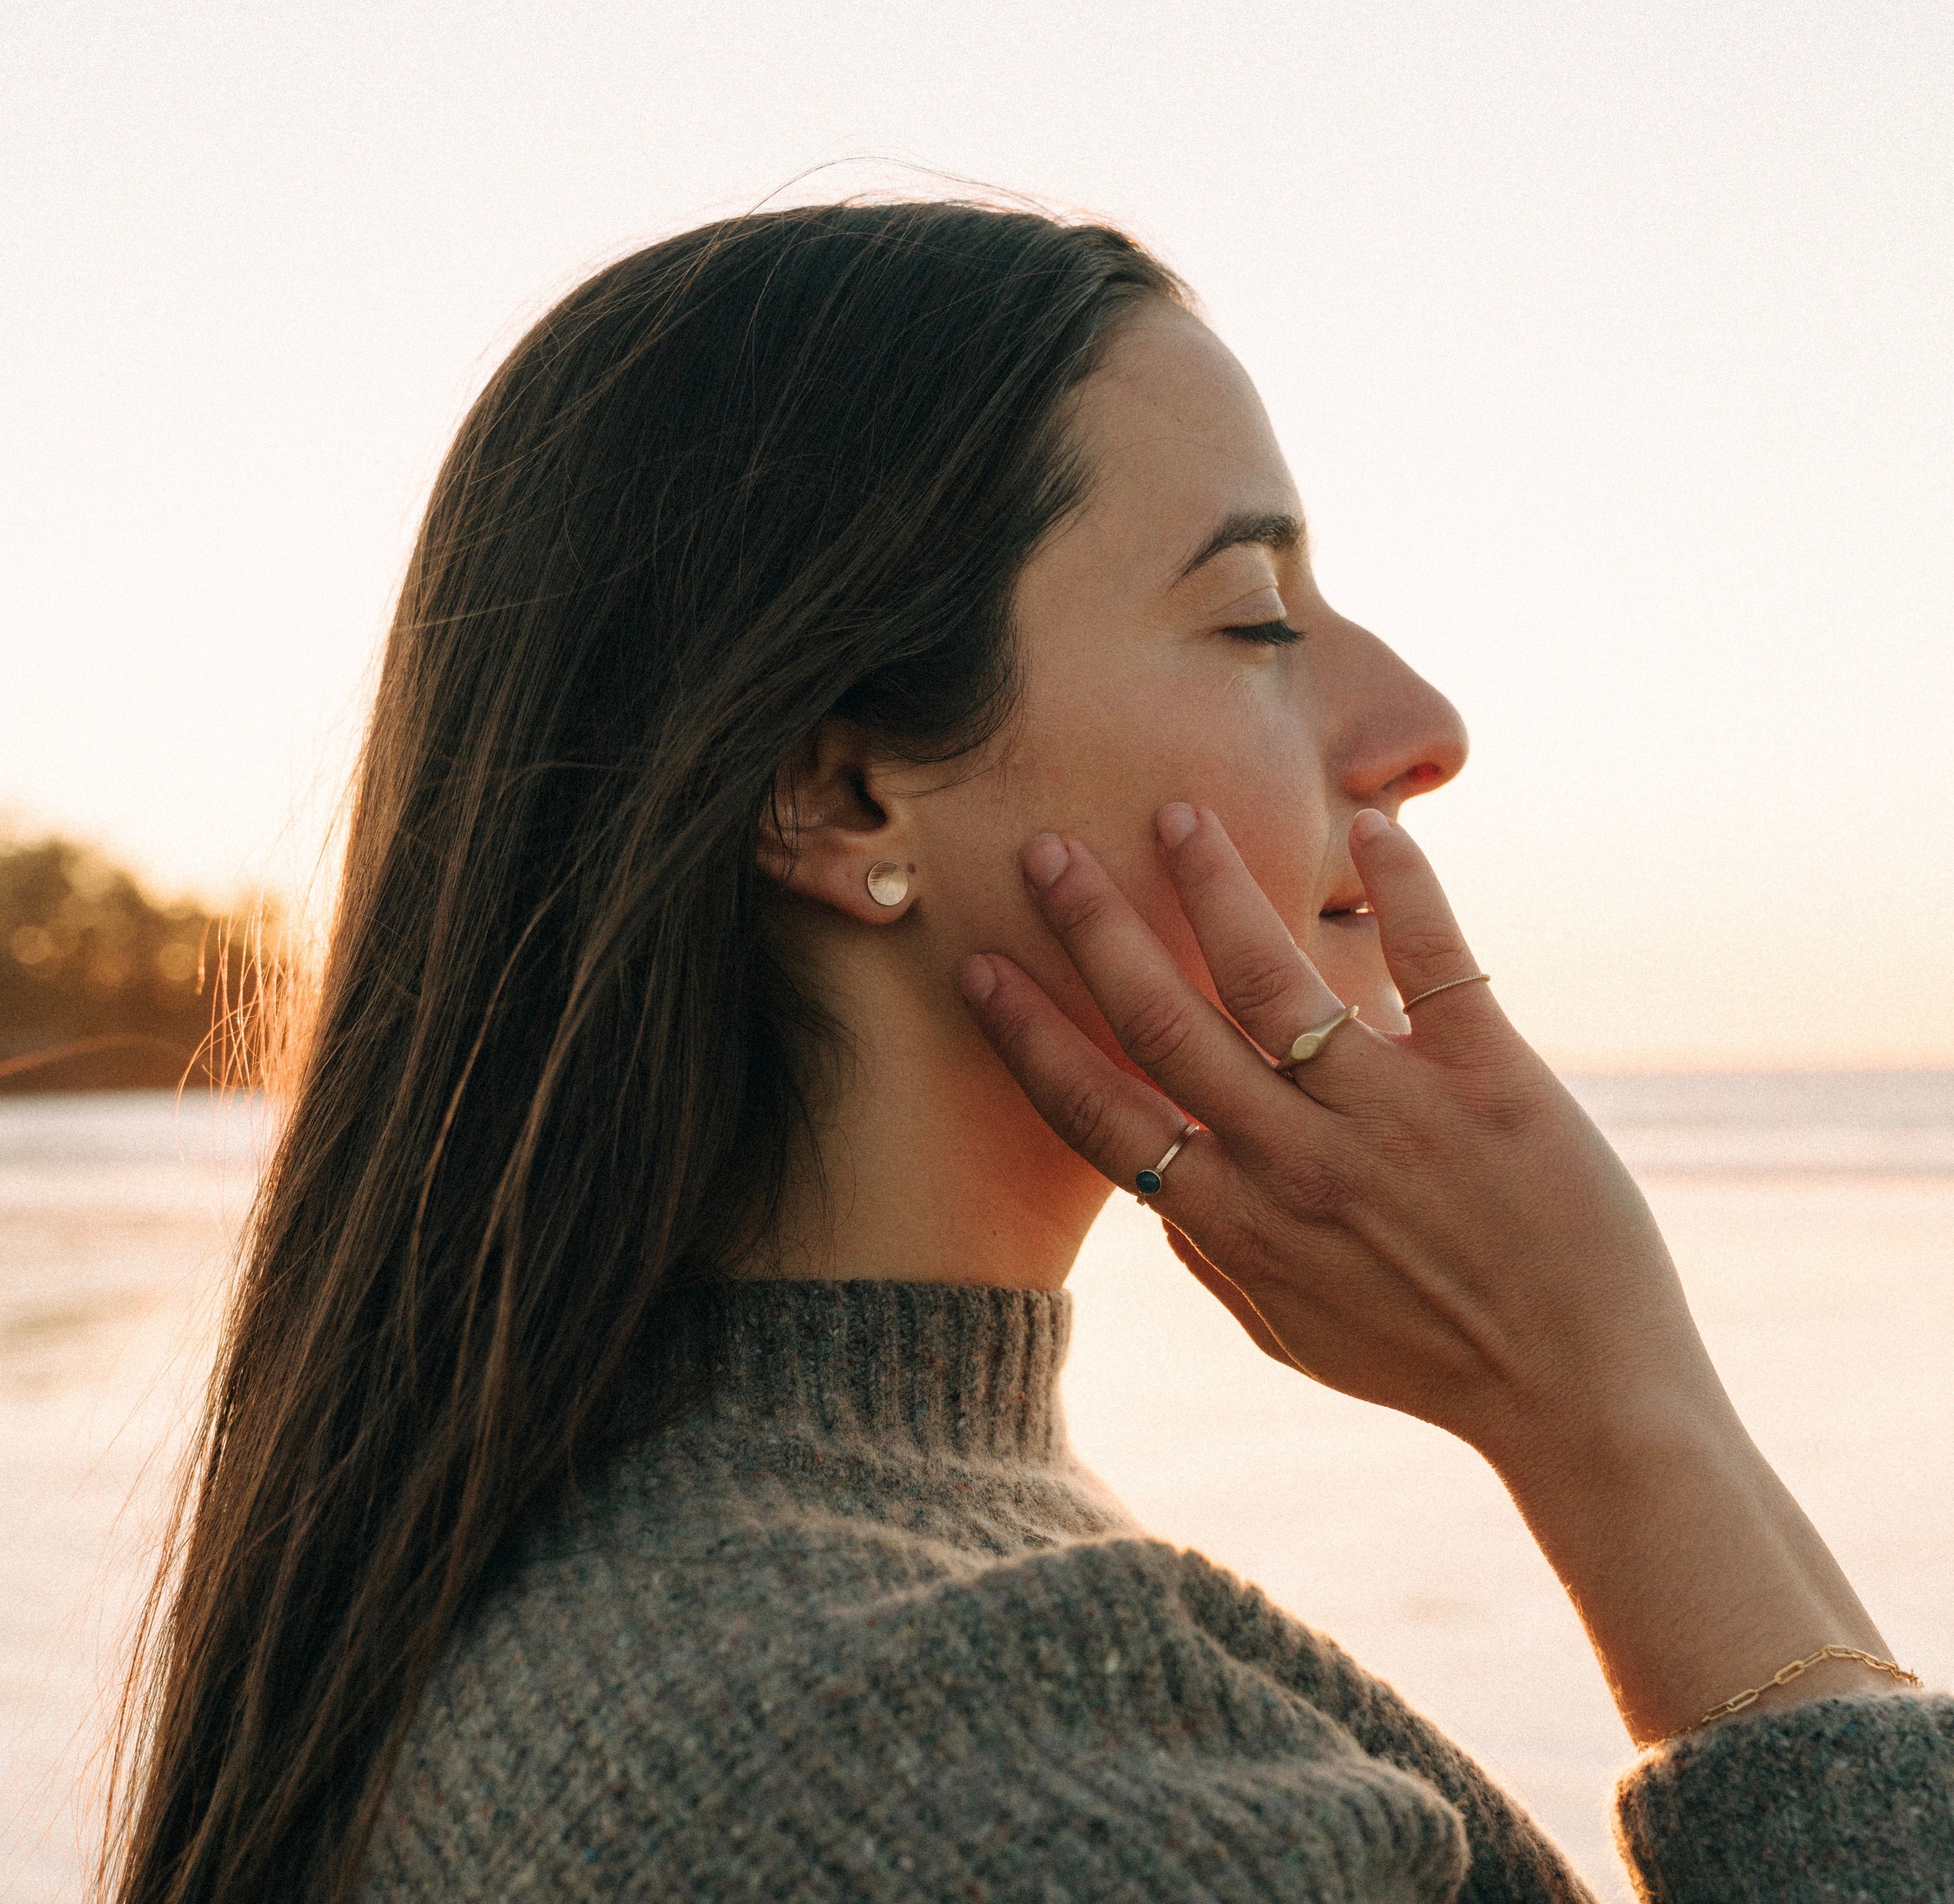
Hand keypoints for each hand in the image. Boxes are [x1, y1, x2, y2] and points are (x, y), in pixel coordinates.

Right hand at [958, 804, 1900, 1743]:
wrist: (1584, 1398)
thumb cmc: (1426, 1363)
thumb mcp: (1289, 1330)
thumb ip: (1210, 1253)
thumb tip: (1149, 1181)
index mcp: (1239, 1223)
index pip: (1102, 1115)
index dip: (1031, 1036)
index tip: (982, 966)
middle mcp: (1299, 1162)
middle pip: (1164, 1024)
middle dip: (1094, 929)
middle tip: (1050, 849)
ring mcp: (1395, 1115)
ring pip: (1272, 977)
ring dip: (1211, 887)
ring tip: (1178, 816)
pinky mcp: (1496, 1082)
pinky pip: (1436, 961)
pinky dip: (1406, 887)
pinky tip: (1374, 827)